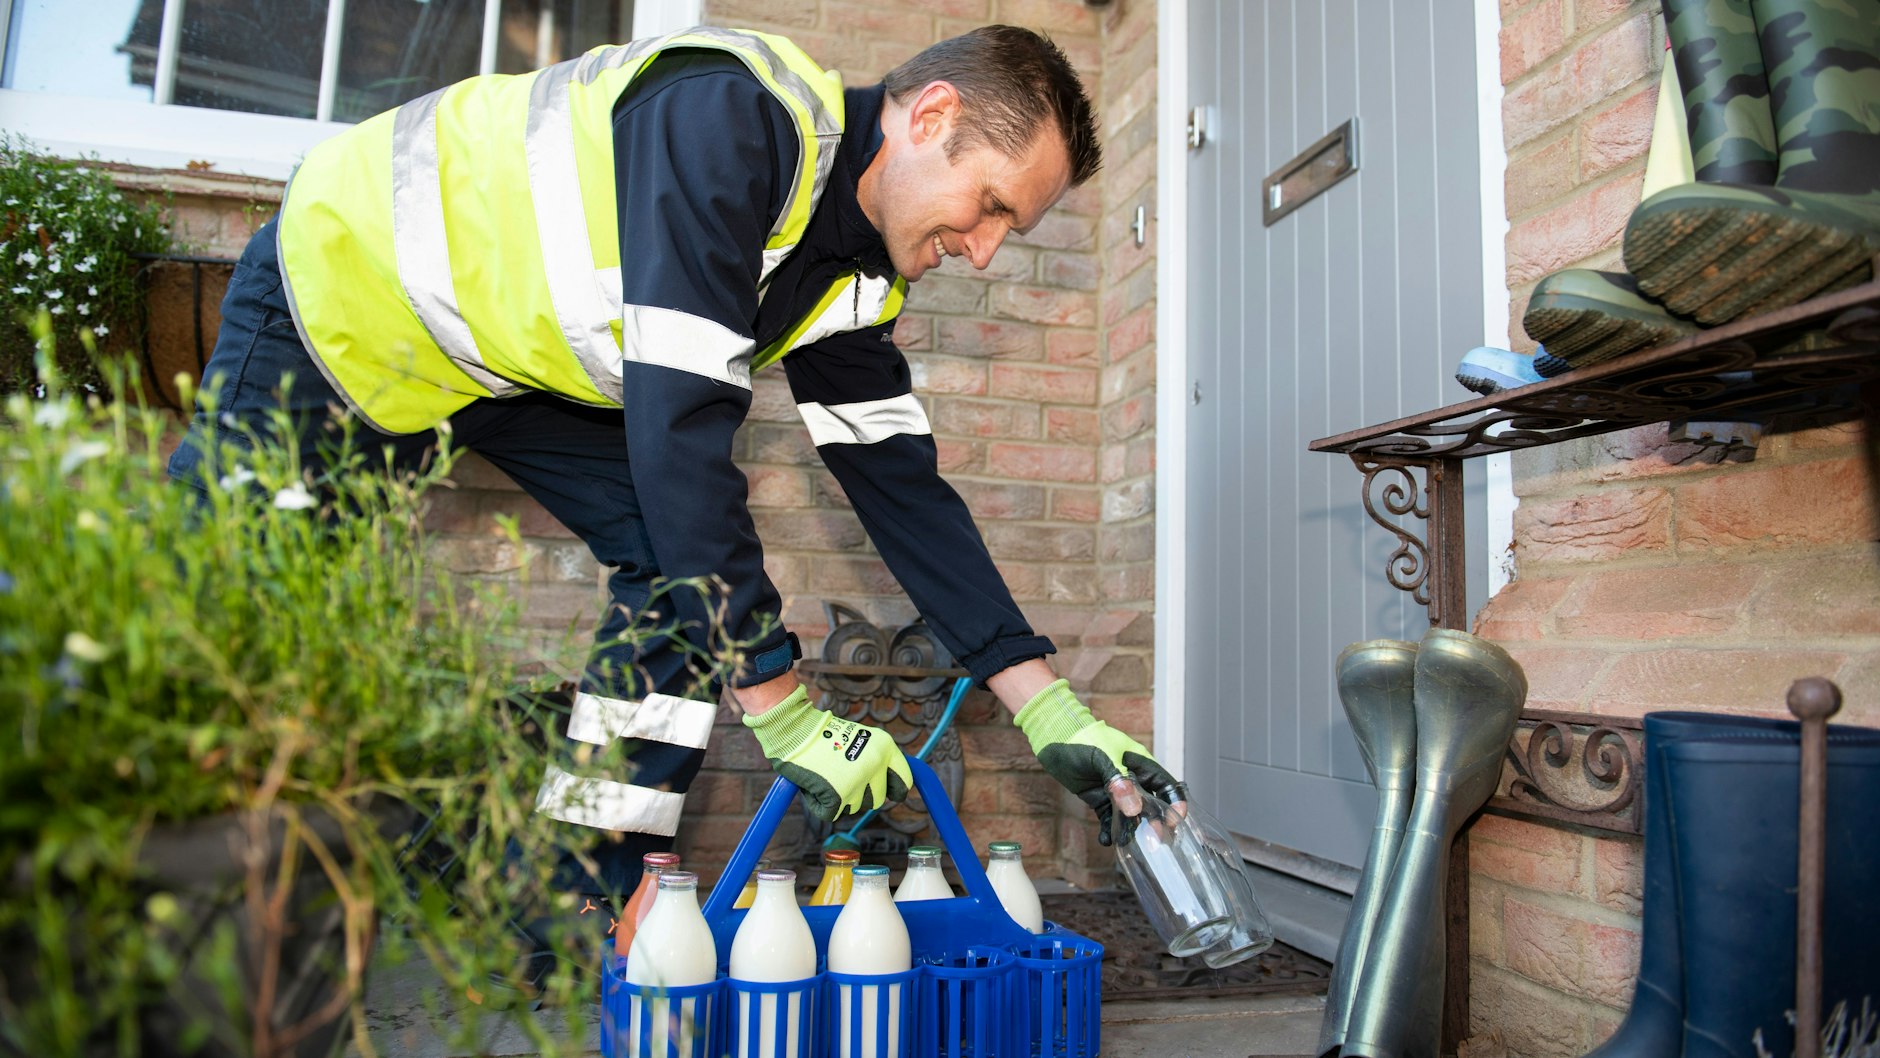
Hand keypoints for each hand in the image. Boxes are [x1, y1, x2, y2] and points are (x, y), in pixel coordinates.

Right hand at [743, 686, 912, 821]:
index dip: (896, 790)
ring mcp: (858, 781)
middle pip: (877, 800)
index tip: (892, 794)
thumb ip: (876, 760)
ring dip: (839, 797)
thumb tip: (889, 788)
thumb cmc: (822, 735)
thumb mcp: (861, 739)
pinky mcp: (837, 796)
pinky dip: (819, 804)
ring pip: (854, 807)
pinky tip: (812, 784)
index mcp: (885, 746)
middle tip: (840, 777)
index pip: (904, 781)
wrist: (794, 728)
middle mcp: (876, 763)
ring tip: (825, 774)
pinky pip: (830, 813)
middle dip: (860, 795)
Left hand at [1013, 679, 1179, 846]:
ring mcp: (1116, 790)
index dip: (1174, 803)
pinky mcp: (1100, 798)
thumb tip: (1134, 809)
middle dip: (1154, 823)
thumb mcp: (1103, 758)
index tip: (1175, 822)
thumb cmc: (1083, 738)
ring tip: (1128, 844)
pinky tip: (1106, 840)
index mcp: (1141, 764)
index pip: (1166, 786)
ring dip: (1132, 830)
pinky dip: (1109, 830)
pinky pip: (1109, 818)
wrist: (1054, 736)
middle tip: (1154, 841)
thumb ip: (1120, 782)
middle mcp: (1133, 779)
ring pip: (1130, 815)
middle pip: (1151, 805)